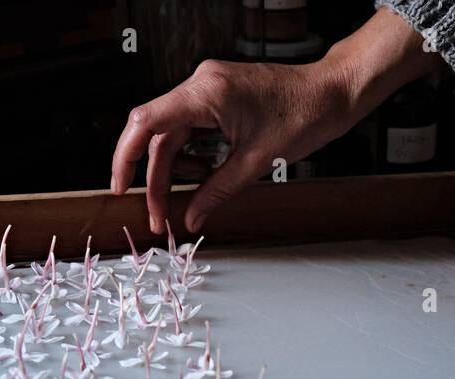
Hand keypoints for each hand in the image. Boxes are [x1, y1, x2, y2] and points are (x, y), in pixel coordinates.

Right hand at [111, 8, 439, 235]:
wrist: (333, 92)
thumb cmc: (305, 115)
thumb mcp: (257, 163)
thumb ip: (217, 192)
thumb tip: (192, 219)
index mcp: (205, 93)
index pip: (145, 122)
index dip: (125, 158)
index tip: (121, 188)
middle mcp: (201, 84)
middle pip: (156, 135)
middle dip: (153, 178)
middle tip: (156, 216)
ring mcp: (209, 87)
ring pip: (173, 134)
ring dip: (171, 171)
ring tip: (177, 204)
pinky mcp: (219, 95)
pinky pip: (190, 127)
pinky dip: (189, 156)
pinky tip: (198, 179)